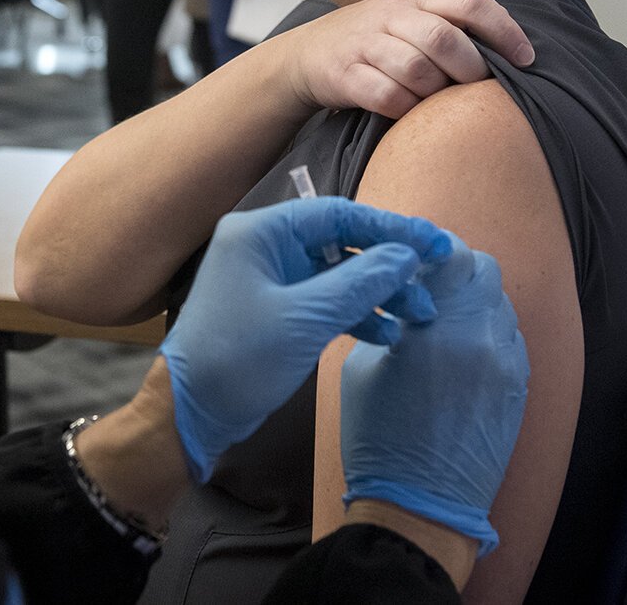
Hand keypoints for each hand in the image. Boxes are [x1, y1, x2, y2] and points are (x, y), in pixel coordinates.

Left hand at [160, 197, 454, 482]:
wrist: (191, 412)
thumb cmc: (238, 358)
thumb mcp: (305, 319)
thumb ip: (359, 282)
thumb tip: (406, 256)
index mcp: (261, 232)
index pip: (338, 214)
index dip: (391, 227)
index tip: (435, 242)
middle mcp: (265, 247)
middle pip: (341, 241)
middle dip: (388, 263)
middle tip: (434, 280)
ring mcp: (271, 280)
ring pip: (338, 274)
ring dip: (378, 291)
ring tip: (419, 314)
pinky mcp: (277, 312)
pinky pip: (326, 301)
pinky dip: (357, 314)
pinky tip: (388, 332)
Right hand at [281, 0, 533, 117]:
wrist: (307, 53)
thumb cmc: (376, 40)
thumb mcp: (411, 17)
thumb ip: (454, 23)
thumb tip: (517, 52)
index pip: (470, 2)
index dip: (504, 31)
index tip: (526, 59)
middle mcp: (391, 14)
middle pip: (443, 38)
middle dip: (469, 68)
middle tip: (474, 86)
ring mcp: (364, 43)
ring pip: (416, 69)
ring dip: (436, 92)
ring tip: (439, 100)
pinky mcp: (344, 73)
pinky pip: (387, 96)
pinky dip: (406, 108)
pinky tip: (410, 110)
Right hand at [339, 237, 527, 555]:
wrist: (421, 507)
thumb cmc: (378, 439)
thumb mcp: (361, 367)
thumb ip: (389, 317)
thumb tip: (403, 290)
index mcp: (440, 329)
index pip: (454, 255)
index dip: (432, 247)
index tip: (414, 254)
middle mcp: (483, 340)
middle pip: (486, 271)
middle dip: (457, 269)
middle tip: (427, 285)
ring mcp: (508, 366)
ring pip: (500, 305)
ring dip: (473, 302)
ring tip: (441, 325)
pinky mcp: (519, 390)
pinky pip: (508, 340)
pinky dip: (486, 335)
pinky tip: (458, 356)